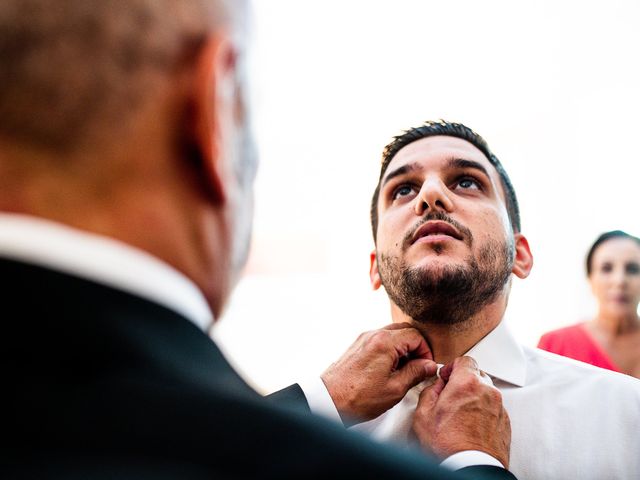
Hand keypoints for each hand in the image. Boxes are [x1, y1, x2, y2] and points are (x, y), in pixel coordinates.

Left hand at [321, 323, 436, 425]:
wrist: (329, 401)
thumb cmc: (358, 397)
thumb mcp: (394, 388)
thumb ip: (415, 373)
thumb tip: (429, 366)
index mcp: (384, 342)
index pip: (415, 335)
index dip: (426, 351)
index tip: (426, 366)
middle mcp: (373, 335)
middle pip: (404, 330)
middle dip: (415, 347)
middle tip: (418, 366)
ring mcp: (363, 339)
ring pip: (392, 335)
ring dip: (402, 348)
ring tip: (404, 370)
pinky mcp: (357, 346)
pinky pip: (380, 341)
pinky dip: (390, 350)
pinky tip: (390, 369)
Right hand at [412, 356, 510, 468]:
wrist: (470, 468)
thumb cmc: (447, 445)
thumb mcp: (423, 414)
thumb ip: (429, 391)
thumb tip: (435, 387)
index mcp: (467, 383)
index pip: (465, 360)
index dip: (453, 367)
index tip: (447, 378)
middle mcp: (487, 391)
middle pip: (476, 375)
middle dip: (463, 382)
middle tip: (450, 397)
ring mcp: (499, 407)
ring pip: (485, 392)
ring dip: (474, 398)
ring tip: (460, 415)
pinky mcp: (505, 422)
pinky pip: (493, 409)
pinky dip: (483, 412)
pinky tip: (470, 425)